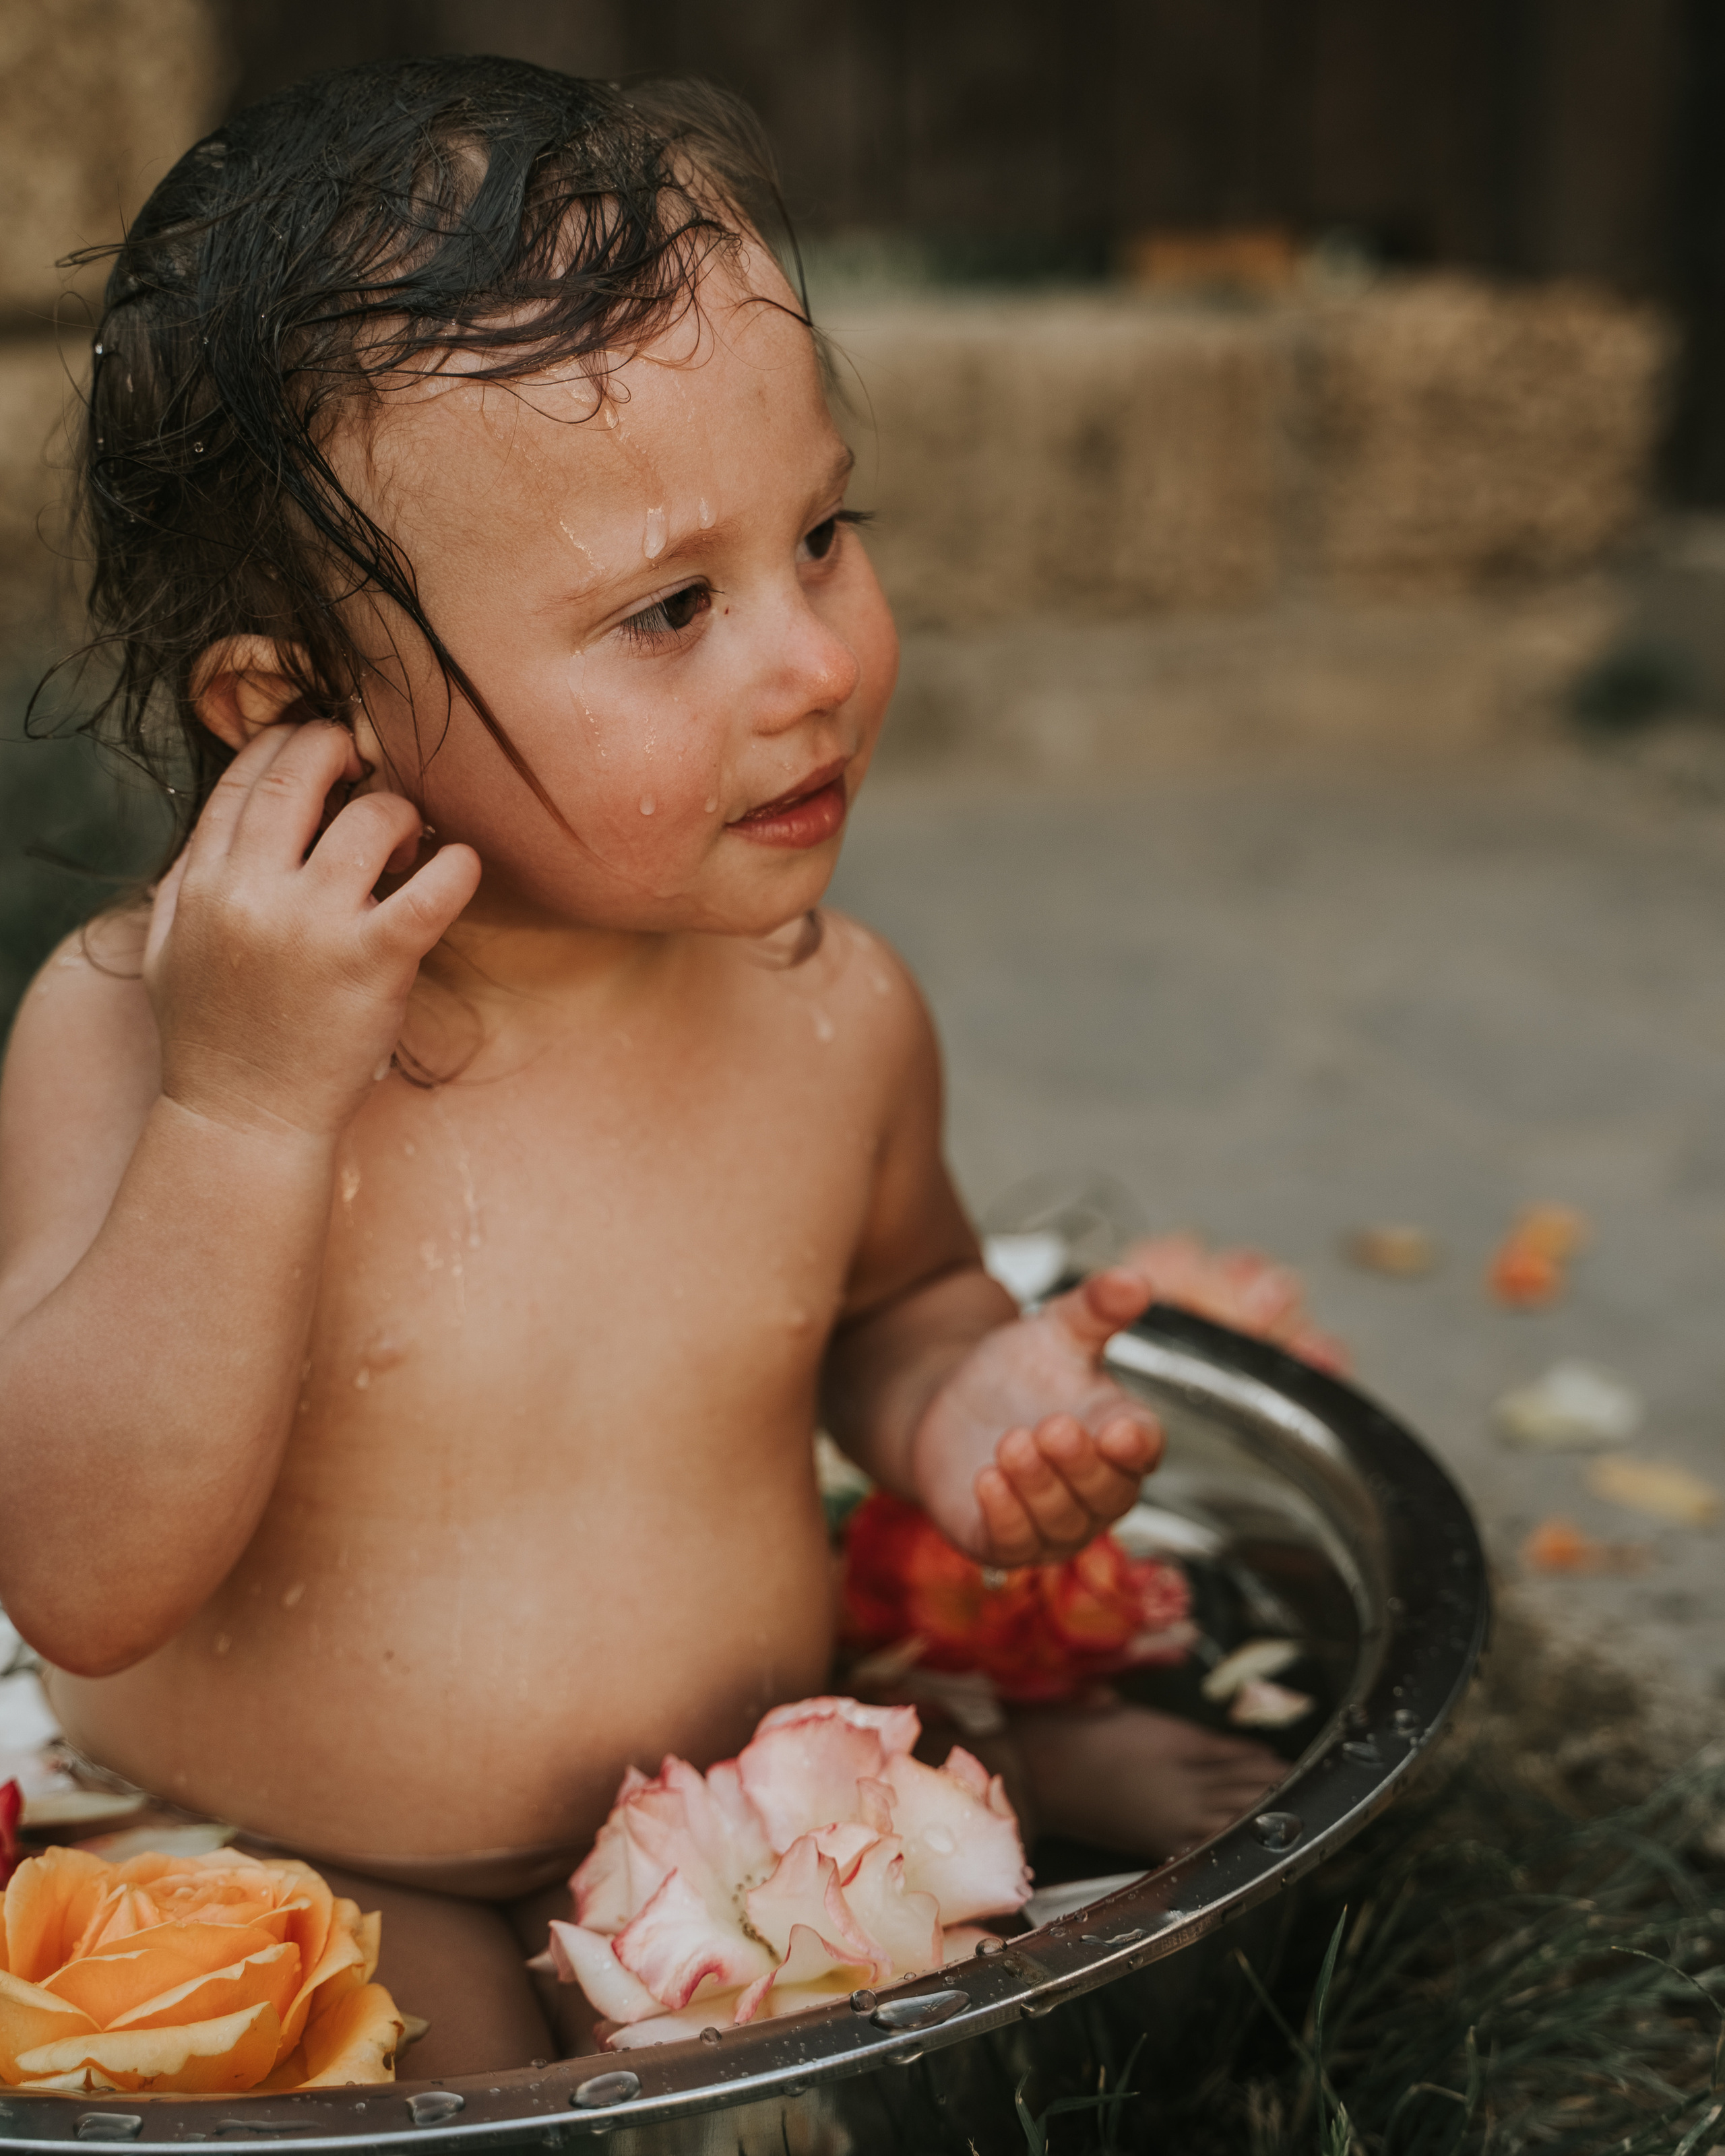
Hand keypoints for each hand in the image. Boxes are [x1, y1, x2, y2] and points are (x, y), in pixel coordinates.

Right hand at [144, 723, 481, 1140]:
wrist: (243, 1122)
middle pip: (301, 777)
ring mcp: (315, 926)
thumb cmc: (211, 1039)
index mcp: (203, 883)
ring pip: (372, 820)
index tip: (316, 742)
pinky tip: (461, 866)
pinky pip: (431, 893)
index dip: (285, 744)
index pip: (245, 779)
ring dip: (400, 815)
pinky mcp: (373, 963)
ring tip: (409, 844)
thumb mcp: (170, 950)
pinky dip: (458, 868)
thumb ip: (186, 881)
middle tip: (367, 764)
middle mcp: (254, 893)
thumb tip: (219, 825)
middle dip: (339, 750)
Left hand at [911, 1268, 1163, 1566]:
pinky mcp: (1002, 1540)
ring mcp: (1051, 1522)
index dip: (1136, 1444)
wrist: (951, 1399)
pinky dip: (1004, 1517)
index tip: (1122, 1429)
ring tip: (1013, 1444)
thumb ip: (1096, 1308)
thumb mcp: (1056, 1329)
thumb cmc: (1020, 1370)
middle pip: (1106, 1493)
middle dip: (1080, 1465)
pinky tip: (986, 1481)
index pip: (1144, 1449)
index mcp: (1120, 1436)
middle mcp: (1096, 1489)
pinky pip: (1013, 1545)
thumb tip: (1135, 1280)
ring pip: (1062, 1523)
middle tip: (1053, 1427)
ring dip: (1039, 1488)